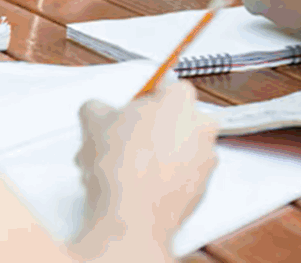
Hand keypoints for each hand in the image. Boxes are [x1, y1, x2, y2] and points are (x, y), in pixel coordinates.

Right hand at [71, 82, 217, 259]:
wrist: (132, 214)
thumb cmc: (121, 166)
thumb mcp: (94, 121)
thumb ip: (98, 107)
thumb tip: (96, 111)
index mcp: (180, 99)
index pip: (166, 86)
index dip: (144, 99)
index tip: (132, 109)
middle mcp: (202, 126)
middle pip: (173, 119)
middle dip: (149, 129)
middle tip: (123, 141)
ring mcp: (206, 158)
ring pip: (178, 149)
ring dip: (156, 155)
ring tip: (124, 169)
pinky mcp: (203, 187)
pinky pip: (183, 176)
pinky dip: (166, 179)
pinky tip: (139, 185)